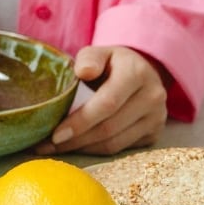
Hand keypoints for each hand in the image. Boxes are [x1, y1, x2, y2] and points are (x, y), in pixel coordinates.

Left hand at [31, 46, 167, 155]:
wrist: (141, 74)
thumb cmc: (112, 64)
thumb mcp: (99, 53)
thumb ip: (89, 58)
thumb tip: (83, 72)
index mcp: (137, 73)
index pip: (107, 103)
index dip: (80, 121)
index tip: (55, 134)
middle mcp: (152, 97)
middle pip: (109, 128)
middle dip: (75, 140)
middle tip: (47, 145)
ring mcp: (156, 119)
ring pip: (114, 144)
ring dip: (82, 149)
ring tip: (56, 148)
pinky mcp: (153, 135)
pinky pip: (119, 150)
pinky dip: (94, 151)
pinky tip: (76, 147)